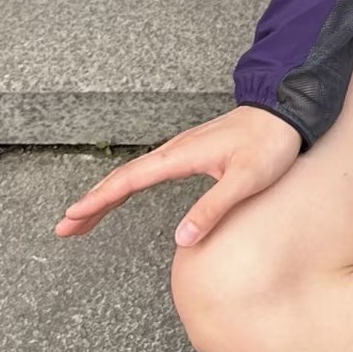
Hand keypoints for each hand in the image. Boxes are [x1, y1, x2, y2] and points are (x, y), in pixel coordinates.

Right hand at [52, 105, 302, 245]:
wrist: (287, 112)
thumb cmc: (270, 143)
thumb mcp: (246, 179)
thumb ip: (213, 208)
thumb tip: (180, 240)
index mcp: (182, 155)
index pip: (130, 181)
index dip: (99, 200)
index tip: (72, 217)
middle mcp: (175, 150)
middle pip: (123, 179)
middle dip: (92, 203)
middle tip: (65, 229)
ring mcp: (182, 150)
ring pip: (133, 175)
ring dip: (105, 196)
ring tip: (83, 219)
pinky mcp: (191, 152)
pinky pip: (148, 171)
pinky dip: (127, 186)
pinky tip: (122, 197)